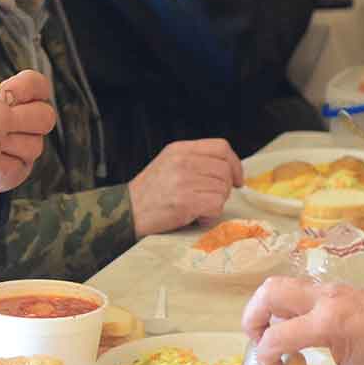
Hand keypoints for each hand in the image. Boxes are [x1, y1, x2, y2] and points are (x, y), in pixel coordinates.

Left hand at [0, 71, 57, 194]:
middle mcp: (26, 126)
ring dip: (5, 142)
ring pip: (33, 144)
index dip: (27, 87)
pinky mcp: (15, 173)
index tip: (5, 91)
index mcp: (17, 102)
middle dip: (21, 117)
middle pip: (45, 116)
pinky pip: (16, 168)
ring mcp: (24, 150)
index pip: (38, 86)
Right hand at [128, 139, 245, 237]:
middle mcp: (182, 161)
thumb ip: (194, 160)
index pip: (221, 147)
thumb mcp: (168, 164)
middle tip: (209, 199)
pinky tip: (196, 217)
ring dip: (215, 203)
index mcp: (179, 149)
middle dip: (224, 188)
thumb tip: (227, 169)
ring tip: (197, 209)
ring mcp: (184, 180)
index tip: (237, 179)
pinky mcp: (186, 201)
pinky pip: (216, 205)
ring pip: (223, 189)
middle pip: (225, 170)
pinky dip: (210, 216)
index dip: (235, 164)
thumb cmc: (149, 193)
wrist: (126, 212)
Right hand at [241, 278, 363, 364]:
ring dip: (265, 309)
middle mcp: (321, 299)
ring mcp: (325, 288)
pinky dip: (282, 306)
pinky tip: (295, 329)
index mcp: (327, 323)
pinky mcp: (330, 287)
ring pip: (276, 285)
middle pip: (266, 294)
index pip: (275, 336)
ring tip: (273, 334)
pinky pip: (294, 289)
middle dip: (252, 321)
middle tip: (261, 344)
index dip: (266, 359)